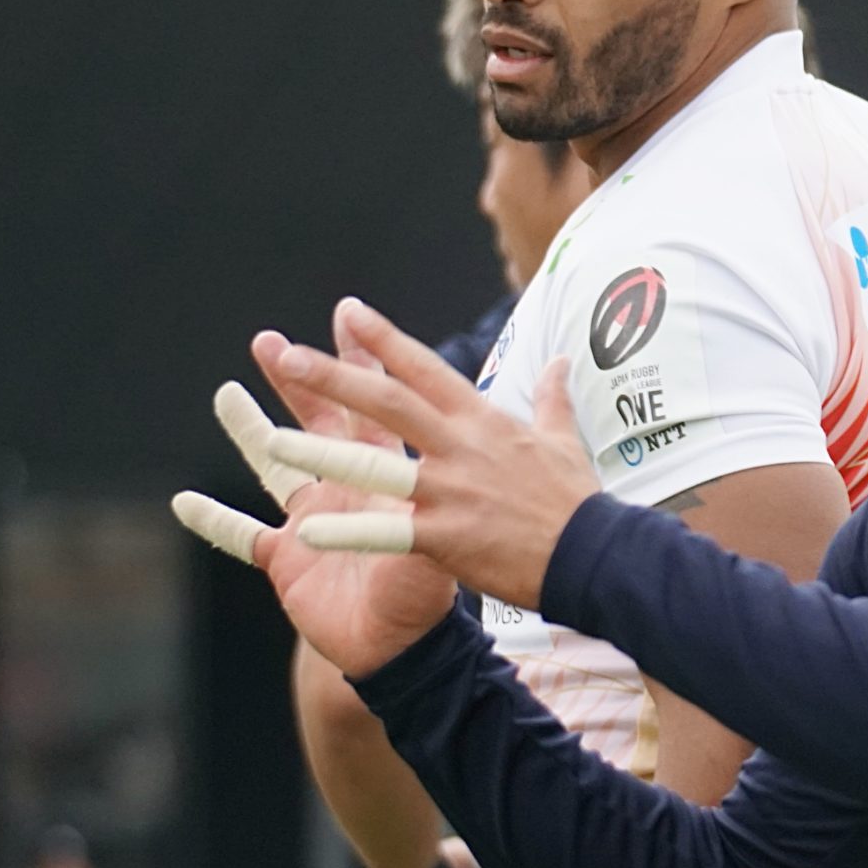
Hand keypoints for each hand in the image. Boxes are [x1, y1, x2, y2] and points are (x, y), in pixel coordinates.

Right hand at [171, 316, 459, 675]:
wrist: (403, 652)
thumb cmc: (427, 598)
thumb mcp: (432, 552)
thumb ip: (427, 516)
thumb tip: (438, 484)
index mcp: (385, 473)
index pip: (373, 405)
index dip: (359, 362)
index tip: (346, 314)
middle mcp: (345, 485)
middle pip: (316, 420)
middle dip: (295, 380)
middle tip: (270, 341)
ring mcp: (312, 518)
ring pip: (274, 463)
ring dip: (250, 430)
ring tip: (227, 393)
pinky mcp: (285, 558)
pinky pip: (242, 535)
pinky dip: (214, 519)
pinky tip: (183, 501)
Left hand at [254, 297, 598, 612]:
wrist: (595, 556)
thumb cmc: (577, 501)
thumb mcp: (562, 440)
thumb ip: (551, 397)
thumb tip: (561, 359)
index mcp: (481, 421)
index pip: (424, 368)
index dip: (383, 339)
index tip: (348, 311)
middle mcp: (459, 447)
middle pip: (387, 402)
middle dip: (333, 376)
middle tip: (286, 354)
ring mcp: (450, 490)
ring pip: (375, 464)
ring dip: (322, 451)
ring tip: (271, 439)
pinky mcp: (446, 537)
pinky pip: (386, 533)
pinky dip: (346, 533)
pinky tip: (304, 533)